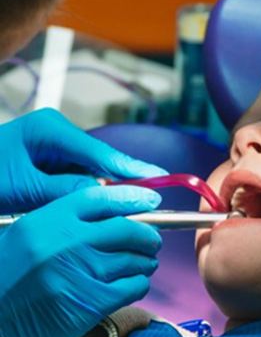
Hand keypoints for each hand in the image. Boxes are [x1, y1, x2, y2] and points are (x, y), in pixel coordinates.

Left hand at [0, 108, 166, 212]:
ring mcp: (55, 146)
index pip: (102, 154)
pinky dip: (90, 191)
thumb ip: (70, 191)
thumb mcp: (26, 190)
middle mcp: (58, 134)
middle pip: (102, 161)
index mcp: (52, 131)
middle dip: (123, 181)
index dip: (133, 171)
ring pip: (93, 170)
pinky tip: (102, 204)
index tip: (159, 182)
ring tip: (131, 205)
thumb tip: (108, 195)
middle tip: (150, 200)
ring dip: (106, 189)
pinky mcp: (51, 160)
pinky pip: (79, 176)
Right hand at [0, 185, 162, 336]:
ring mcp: (80, 272)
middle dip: (148, 236)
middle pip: (127, 230)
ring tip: (145, 265)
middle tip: (152, 242)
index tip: (151, 200)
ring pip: (134, 260)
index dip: (132, 198)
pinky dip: (140, 285)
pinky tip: (135, 285)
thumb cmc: (6, 283)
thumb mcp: (26, 238)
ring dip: (146, 262)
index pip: (101, 198)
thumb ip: (64, 225)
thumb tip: (112, 219)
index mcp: (47, 221)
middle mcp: (66, 242)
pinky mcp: (90, 303)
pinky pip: (132, 287)